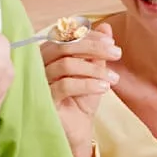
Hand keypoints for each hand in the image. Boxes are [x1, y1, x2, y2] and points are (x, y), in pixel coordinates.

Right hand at [41, 22, 121, 156]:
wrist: (77, 130)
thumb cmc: (82, 99)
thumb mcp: (94, 72)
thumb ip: (97, 50)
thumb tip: (106, 26)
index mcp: (50, 53)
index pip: (66, 35)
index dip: (89, 36)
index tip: (111, 42)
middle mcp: (39, 64)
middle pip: (64, 46)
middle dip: (94, 47)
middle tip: (117, 54)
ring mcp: (39, 81)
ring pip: (66, 64)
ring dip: (95, 69)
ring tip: (114, 79)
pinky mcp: (43, 100)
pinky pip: (65, 85)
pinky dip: (88, 84)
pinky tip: (104, 88)